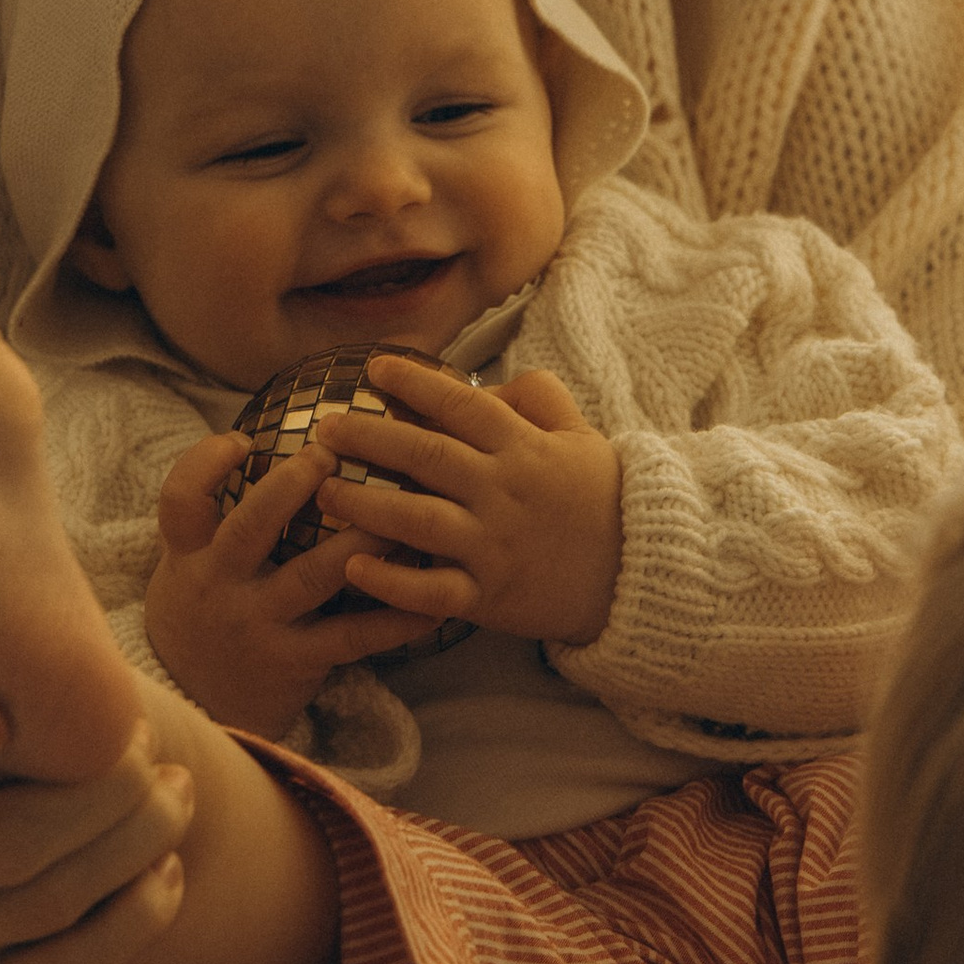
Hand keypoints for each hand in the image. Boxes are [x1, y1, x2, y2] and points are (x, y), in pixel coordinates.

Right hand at [144, 432, 441, 734]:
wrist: (195, 707)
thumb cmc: (204, 612)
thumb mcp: (190, 565)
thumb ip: (216, 515)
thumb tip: (260, 436)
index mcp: (190, 555)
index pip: (180, 500)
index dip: (205, 464)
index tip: (242, 438)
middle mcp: (218, 585)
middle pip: (248, 527)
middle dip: (290, 486)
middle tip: (331, 453)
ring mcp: (257, 625)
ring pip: (312, 576)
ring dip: (360, 542)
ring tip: (401, 511)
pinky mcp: (294, 662)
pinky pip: (352, 635)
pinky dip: (395, 618)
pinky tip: (434, 601)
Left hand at [310, 363, 622, 646]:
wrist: (640, 573)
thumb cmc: (602, 498)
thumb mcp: (579, 435)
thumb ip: (535, 398)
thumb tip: (483, 381)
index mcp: (523, 449)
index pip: (462, 405)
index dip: (416, 382)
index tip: (373, 367)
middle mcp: (503, 492)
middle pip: (427, 456)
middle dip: (370, 437)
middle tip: (324, 426)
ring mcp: (494, 546)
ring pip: (419, 521)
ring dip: (366, 503)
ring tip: (324, 490)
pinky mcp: (489, 596)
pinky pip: (432, 590)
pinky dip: (391, 581)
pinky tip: (353, 566)